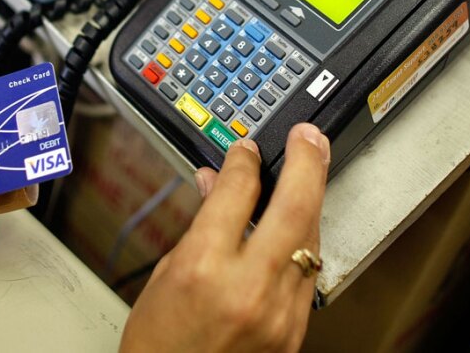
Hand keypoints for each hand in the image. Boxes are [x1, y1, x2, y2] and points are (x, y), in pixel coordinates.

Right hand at [120, 123, 329, 352]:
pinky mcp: (293, 331)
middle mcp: (248, 287)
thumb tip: (215, 184)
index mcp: (205, 267)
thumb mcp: (167, 272)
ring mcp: (278, 312)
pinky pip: (308, 273)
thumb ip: (201, 225)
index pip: (237, 192)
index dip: (244, 160)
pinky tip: (298, 223)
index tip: (246, 149)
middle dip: (306, 162)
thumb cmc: (159, 343)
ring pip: (311, 237)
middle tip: (308, 138)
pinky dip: (304, 240)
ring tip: (308, 172)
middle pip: (294, 205)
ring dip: (311, 199)